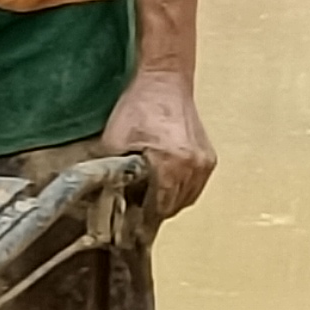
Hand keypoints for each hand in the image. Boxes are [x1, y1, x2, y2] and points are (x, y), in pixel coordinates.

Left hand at [102, 68, 213, 219]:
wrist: (165, 80)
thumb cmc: (140, 105)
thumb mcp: (114, 140)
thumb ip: (109, 172)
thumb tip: (101, 197)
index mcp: (172, 163)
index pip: (157, 210)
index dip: (140, 222)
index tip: (128, 229)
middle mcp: (193, 166)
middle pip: (171, 208)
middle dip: (152, 212)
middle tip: (133, 211)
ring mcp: (204, 163)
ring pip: (185, 200)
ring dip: (167, 202)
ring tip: (147, 197)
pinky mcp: (208, 158)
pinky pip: (194, 187)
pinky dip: (180, 191)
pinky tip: (163, 184)